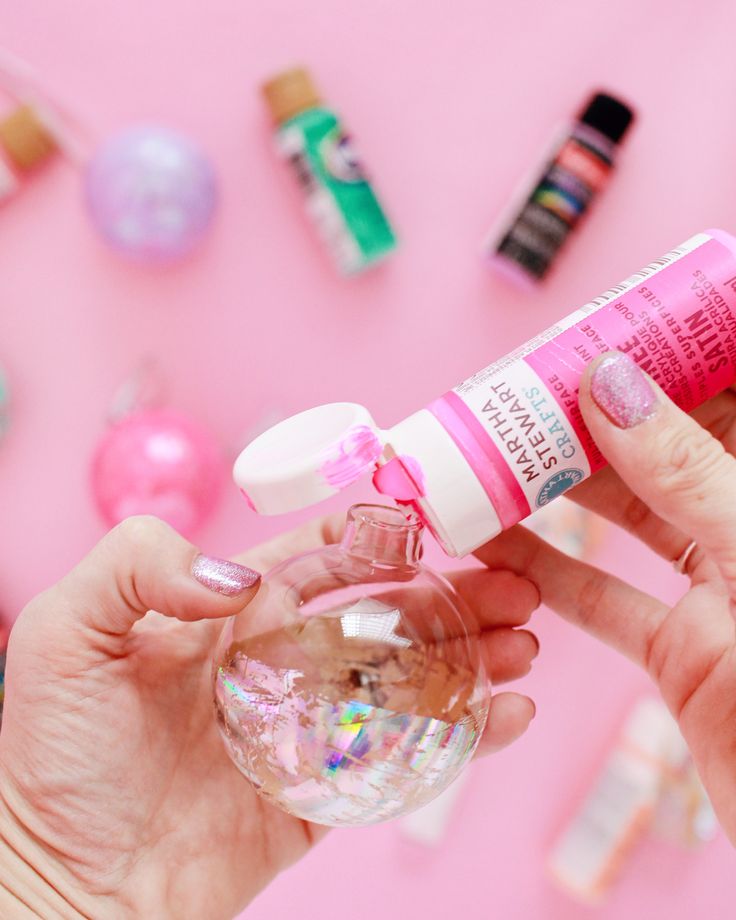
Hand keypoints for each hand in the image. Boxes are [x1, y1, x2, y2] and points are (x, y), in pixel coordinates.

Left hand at [0, 514, 538, 918]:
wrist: (64, 880)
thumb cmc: (56, 752)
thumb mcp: (66, 630)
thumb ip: (140, 563)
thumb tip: (243, 575)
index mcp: (229, 611)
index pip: (320, 557)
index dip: (380, 538)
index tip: (439, 526)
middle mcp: (277, 659)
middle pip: (383, 612)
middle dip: (450, 594)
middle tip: (516, 584)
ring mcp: (307, 726)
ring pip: (407, 677)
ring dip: (470, 656)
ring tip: (526, 643)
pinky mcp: (326, 792)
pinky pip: (405, 756)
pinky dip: (462, 735)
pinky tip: (508, 713)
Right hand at [475, 351, 735, 845]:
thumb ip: (689, 472)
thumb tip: (609, 382)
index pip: (724, 397)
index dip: (667, 357)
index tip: (602, 329)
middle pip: (663, 453)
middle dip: (594, 420)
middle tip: (524, 391)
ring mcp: (719, 593)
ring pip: (628, 522)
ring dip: (560, 494)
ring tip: (494, 457)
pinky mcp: (682, 653)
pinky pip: (605, 602)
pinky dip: (550, 576)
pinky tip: (497, 548)